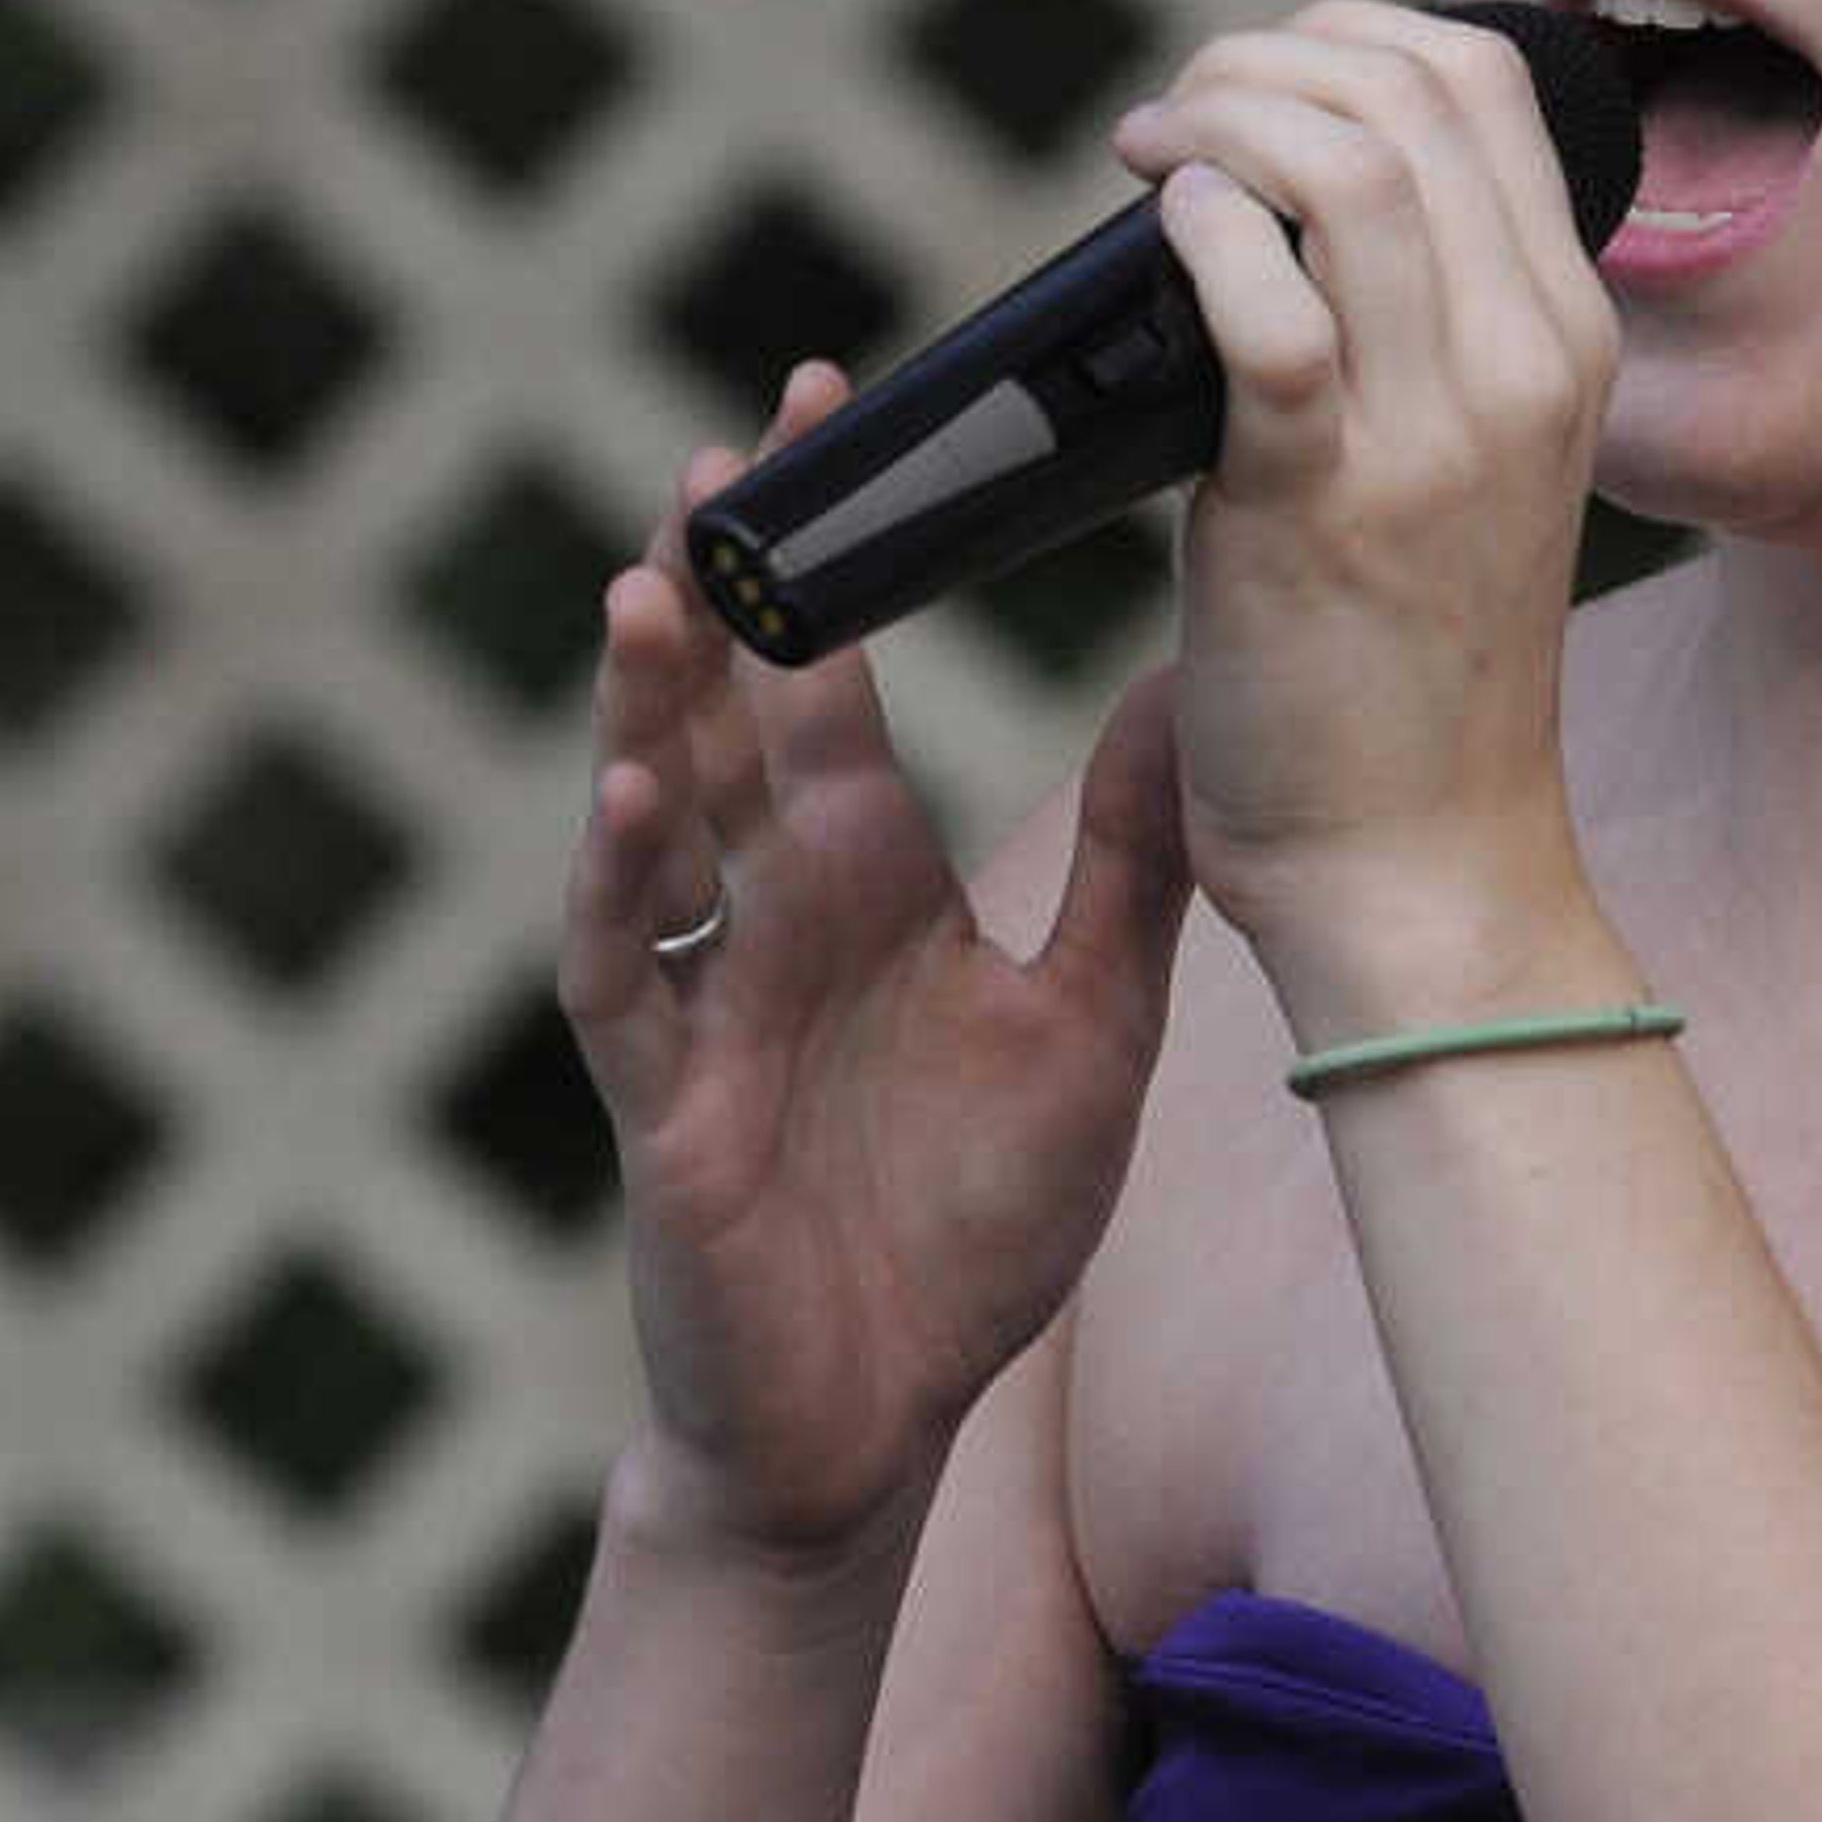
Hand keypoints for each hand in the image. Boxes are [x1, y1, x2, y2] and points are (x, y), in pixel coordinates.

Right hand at [558, 369, 1196, 1558]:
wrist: (880, 1417)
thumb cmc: (970, 1227)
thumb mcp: (1094, 1027)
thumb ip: (1135, 869)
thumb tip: (1203, 696)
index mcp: (863, 878)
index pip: (832, 681)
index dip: (833, 556)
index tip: (840, 404)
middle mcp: (770, 911)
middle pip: (726, 719)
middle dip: (720, 590)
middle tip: (723, 452)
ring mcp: (703, 998)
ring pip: (650, 817)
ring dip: (644, 708)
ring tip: (651, 584)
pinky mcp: (664, 1100)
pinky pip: (625, 974)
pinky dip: (618, 885)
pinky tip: (629, 801)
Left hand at [1108, 2, 1620, 1016]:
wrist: (1418, 863)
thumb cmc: (1411, 674)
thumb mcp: (1469, 467)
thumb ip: (1418, 330)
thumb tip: (1289, 194)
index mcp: (1567, 341)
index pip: (1487, 86)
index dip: (1348, 38)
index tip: (1255, 91)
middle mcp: (1525, 366)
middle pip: (1412, 90)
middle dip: (1265, 59)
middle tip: (1179, 117)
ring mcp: (1437, 434)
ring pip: (1344, 164)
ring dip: (1218, 120)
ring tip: (1153, 161)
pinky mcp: (1323, 502)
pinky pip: (1269, 305)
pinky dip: (1199, 231)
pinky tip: (1159, 236)